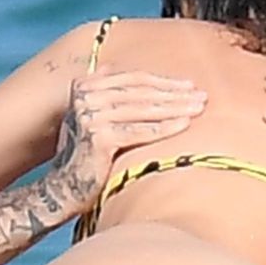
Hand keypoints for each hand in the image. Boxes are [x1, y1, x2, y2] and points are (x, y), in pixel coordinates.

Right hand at [52, 69, 205, 200]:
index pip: (133, 79)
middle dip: (174, 94)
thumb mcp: (95, 118)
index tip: (189, 85)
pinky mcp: (97, 137)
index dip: (163, 81)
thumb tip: (138, 76)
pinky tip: (185, 125)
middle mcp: (85, 96)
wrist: (63, 188)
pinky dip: (164, 128)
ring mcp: (90, 115)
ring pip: (142, 109)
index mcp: (85, 85)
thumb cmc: (86, 155)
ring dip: (175, 107)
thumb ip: (110, 96)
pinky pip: (139, 131)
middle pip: (140, 92)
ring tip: (199, 108)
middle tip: (202, 96)